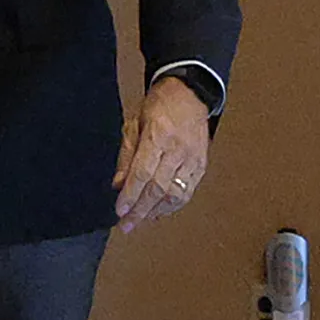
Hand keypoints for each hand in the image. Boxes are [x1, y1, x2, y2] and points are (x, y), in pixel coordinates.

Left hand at [114, 75, 211, 231]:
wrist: (189, 94)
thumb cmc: (158, 106)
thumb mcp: (133, 124)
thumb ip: (126, 155)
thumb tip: (118, 184)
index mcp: (158, 136)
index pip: (142, 173)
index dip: (130, 195)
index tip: (119, 211)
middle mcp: (178, 149)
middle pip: (158, 188)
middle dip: (141, 210)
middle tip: (126, 225)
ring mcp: (193, 158)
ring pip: (175, 194)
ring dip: (156, 211)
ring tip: (141, 221)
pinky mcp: (201, 164)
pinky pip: (188, 191)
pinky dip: (173, 205)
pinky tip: (159, 212)